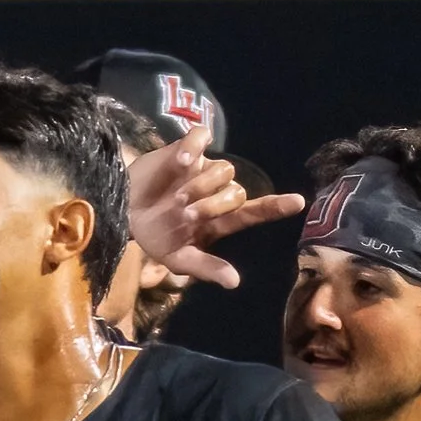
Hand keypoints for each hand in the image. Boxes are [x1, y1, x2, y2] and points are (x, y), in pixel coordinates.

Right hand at [125, 125, 306, 287]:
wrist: (123, 212)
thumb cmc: (156, 236)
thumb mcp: (178, 258)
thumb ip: (206, 268)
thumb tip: (234, 282)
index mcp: (222, 219)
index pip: (256, 212)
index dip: (276, 207)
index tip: (297, 203)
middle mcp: (219, 191)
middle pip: (236, 193)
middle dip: (213, 205)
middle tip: (186, 213)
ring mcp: (204, 169)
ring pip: (224, 169)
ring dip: (200, 185)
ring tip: (177, 195)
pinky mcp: (187, 150)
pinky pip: (201, 137)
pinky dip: (196, 146)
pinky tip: (184, 161)